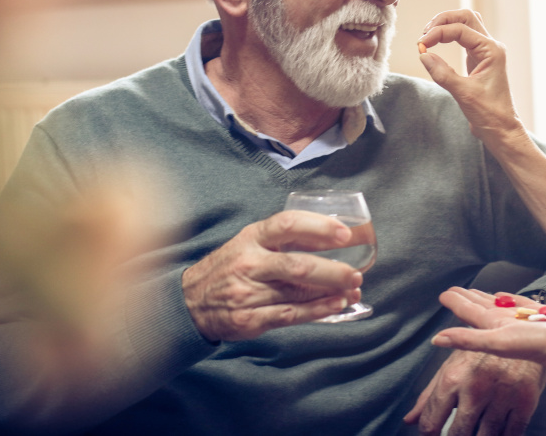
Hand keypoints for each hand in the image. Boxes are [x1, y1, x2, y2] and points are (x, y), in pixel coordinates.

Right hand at [181, 210, 362, 340]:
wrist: (189, 302)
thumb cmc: (228, 268)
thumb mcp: (247, 243)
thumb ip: (281, 240)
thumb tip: (329, 237)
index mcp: (250, 238)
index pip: (287, 225)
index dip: (318, 227)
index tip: (344, 233)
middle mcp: (249, 264)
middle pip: (297, 264)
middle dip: (332, 270)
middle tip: (356, 272)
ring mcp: (248, 293)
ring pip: (297, 292)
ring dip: (330, 291)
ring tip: (353, 289)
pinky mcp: (250, 320)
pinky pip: (290, 315)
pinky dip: (317, 311)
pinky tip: (335, 305)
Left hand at [403, 349, 545, 435]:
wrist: (522, 333)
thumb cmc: (482, 354)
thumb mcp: (452, 367)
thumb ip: (429, 396)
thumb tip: (409, 420)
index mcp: (452, 379)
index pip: (431, 423)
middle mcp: (475, 389)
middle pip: (458, 434)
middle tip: (458, 433)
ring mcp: (501, 396)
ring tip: (477, 431)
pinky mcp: (525, 402)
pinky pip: (511, 434)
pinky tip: (498, 432)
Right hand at [417, 10, 525, 142]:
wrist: (501, 129)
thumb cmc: (489, 113)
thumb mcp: (463, 93)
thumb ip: (442, 73)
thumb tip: (423, 55)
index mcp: (492, 51)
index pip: (461, 29)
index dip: (438, 33)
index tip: (421, 45)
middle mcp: (491, 47)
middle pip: (466, 17)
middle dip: (443, 20)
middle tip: (425, 34)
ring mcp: (486, 52)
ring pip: (466, 25)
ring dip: (447, 25)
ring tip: (428, 36)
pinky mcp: (479, 60)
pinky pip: (464, 39)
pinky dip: (449, 36)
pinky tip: (436, 44)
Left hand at [431, 289, 545, 368]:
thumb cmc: (539, 346)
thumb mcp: (499, 341)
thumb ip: (468, 339)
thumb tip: (436, 340)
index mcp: (493, 329)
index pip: (468, 313)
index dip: (455, 303)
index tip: (443, 294)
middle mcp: (505, 325)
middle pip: (480, 308)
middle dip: (467, 299)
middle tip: (454, 289)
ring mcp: (522, 319)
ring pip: (499, 305)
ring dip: (485, 298)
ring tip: (475, 291)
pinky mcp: (539, 313)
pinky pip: (519, 303)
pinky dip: (509, 298)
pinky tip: (504, 295)